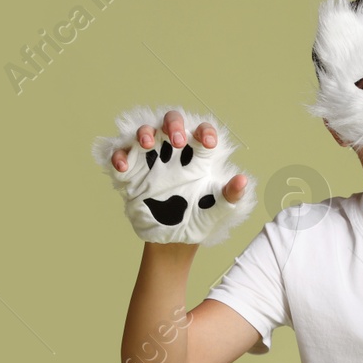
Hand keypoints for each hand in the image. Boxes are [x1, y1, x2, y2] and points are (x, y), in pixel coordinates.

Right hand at [111, 109, 249, 205]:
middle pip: (171, 122)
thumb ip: (230, 196)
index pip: (201, 132)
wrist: (173, 240)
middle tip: (177, 140)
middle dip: (173, 124)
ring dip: (144, 132)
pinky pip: (121, 155)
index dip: (205, 131)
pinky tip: (123, 167)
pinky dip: (120, 157)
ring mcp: (150, 160)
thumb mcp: (217, 210)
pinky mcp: (131, 172)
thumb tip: (242, 181)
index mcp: (196, 157)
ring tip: (147, 144)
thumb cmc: (198, 218)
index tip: (208, 143)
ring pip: (144, 132)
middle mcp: (173, 153)